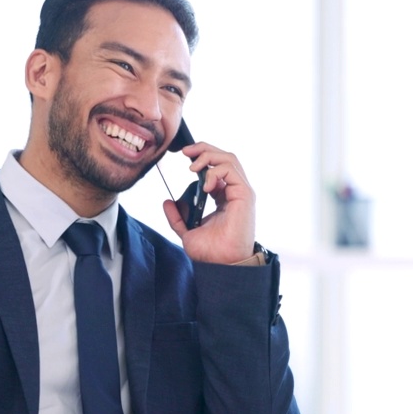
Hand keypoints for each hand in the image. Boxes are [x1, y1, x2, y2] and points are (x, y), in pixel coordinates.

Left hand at [161, 141, 256, 264]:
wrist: (222, 264)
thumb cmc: (211, 252)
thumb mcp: (187, 231)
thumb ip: (177, 217)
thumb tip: (167, 201)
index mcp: (224, 197)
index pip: (216, 167)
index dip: (201, 157)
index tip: (183, 155)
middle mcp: (234, 191)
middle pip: (224, 157)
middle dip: (204, 149)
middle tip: (185, 152)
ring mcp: (241, 192)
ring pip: (229, 159)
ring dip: (208, 157)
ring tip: (192, 167)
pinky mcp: (244, 195)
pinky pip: (231, 171)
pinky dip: (215, 171)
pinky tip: (205, 184)